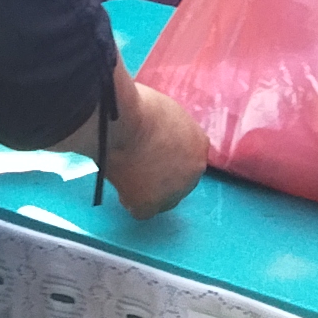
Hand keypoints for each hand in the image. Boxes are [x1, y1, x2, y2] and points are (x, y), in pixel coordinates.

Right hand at [101, 80, 207, 219]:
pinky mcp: (151, 204)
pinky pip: (142, 210)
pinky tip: (119, 186)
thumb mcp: (165, 113)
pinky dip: (130, 200)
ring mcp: (174, 191)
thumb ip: (170, 130)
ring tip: (125, 175)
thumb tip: (158, 135)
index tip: (153, 156)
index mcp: (198, 144)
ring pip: (162, 200)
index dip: (169, 159)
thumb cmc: (135, 107)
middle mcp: (194, 170)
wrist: (121, 122)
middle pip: (179, 182)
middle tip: (138, 168)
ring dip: (147, 191)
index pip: (188, 160)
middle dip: (162, 178)